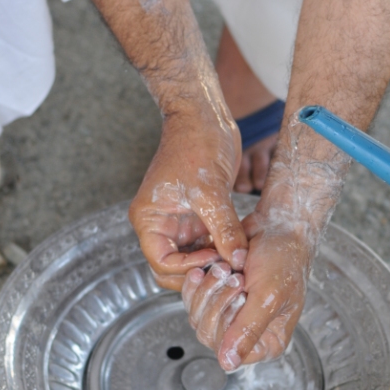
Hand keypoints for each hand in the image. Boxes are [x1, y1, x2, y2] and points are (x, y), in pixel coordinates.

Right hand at [129, 106, 247, 291]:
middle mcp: (161, 225)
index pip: (161, 264)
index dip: (187, 269)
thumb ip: (223, 229)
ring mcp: (180, 223)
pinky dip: (221, 250)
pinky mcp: (199, 217)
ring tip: (236, 260)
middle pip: (173, 269)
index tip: (215, 260)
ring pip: (192, 260)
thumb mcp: (211, 190)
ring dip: (212, 263)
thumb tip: (236, 261)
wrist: (205, 117)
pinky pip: (207, 245)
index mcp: (149, 220)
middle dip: (199, 272)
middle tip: (227, 267)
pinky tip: (240, 248)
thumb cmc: (196, 144)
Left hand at [182, 204, 312, 370]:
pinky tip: (209, 268)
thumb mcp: (268, 297)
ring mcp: (231, 316)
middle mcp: (248, 333)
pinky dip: (197, 283)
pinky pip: (193, 302)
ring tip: (226, 269)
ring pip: (198, 318)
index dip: (227, 323)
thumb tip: (228, 363)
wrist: (277, 227)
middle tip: (235, 277)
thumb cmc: (284, 258)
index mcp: (269, 341)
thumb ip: (248, 330)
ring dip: (208, 289)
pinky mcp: (216, 299)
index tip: (240, 295)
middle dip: (216, 301)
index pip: (231, 351)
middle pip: (210, 335)